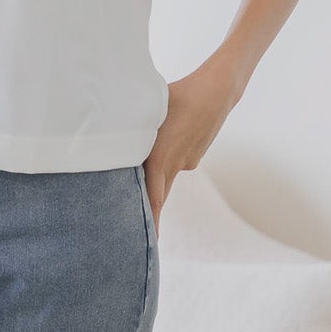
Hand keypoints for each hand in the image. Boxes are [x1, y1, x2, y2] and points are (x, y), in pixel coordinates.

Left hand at [141, 54, 245, 236]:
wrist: (217, 92)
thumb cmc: (179, 95)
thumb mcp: (150, 109)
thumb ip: (133, 128)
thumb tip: (113, 136)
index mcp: (160, 156)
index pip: (153, 196)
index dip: (150, 218)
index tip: (150, 239)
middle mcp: (174, 164)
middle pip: (159, 196)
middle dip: (151, 216)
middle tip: (146, 239)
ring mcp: (187, 162)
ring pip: (166, 176)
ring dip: (156, 182)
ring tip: (148, 177)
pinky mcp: (194, 156)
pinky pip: (177, 163)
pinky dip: (169, 160)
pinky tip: (171, 139)